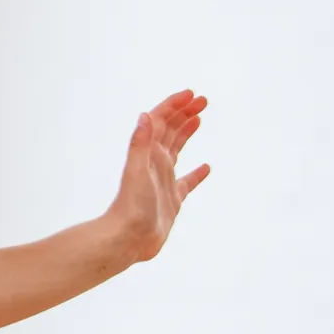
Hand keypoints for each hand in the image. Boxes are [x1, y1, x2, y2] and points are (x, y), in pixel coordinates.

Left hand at [104, 89, 211, 263]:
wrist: (127, 239)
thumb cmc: (130, 208)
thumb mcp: (137, 172)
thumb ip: (139, 144)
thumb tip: (144, 115)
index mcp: (147, 154)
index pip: (160, 121)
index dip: (174, 105)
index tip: (192, 94)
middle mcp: (154, 163)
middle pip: (169, 130)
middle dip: (184, 113)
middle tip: (203, 100)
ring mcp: (163, 180)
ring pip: (177, 149)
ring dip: (186, 132)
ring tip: (199, 118)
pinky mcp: (172, 199)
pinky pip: (187, 182)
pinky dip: (197, 173)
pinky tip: (206, 168)